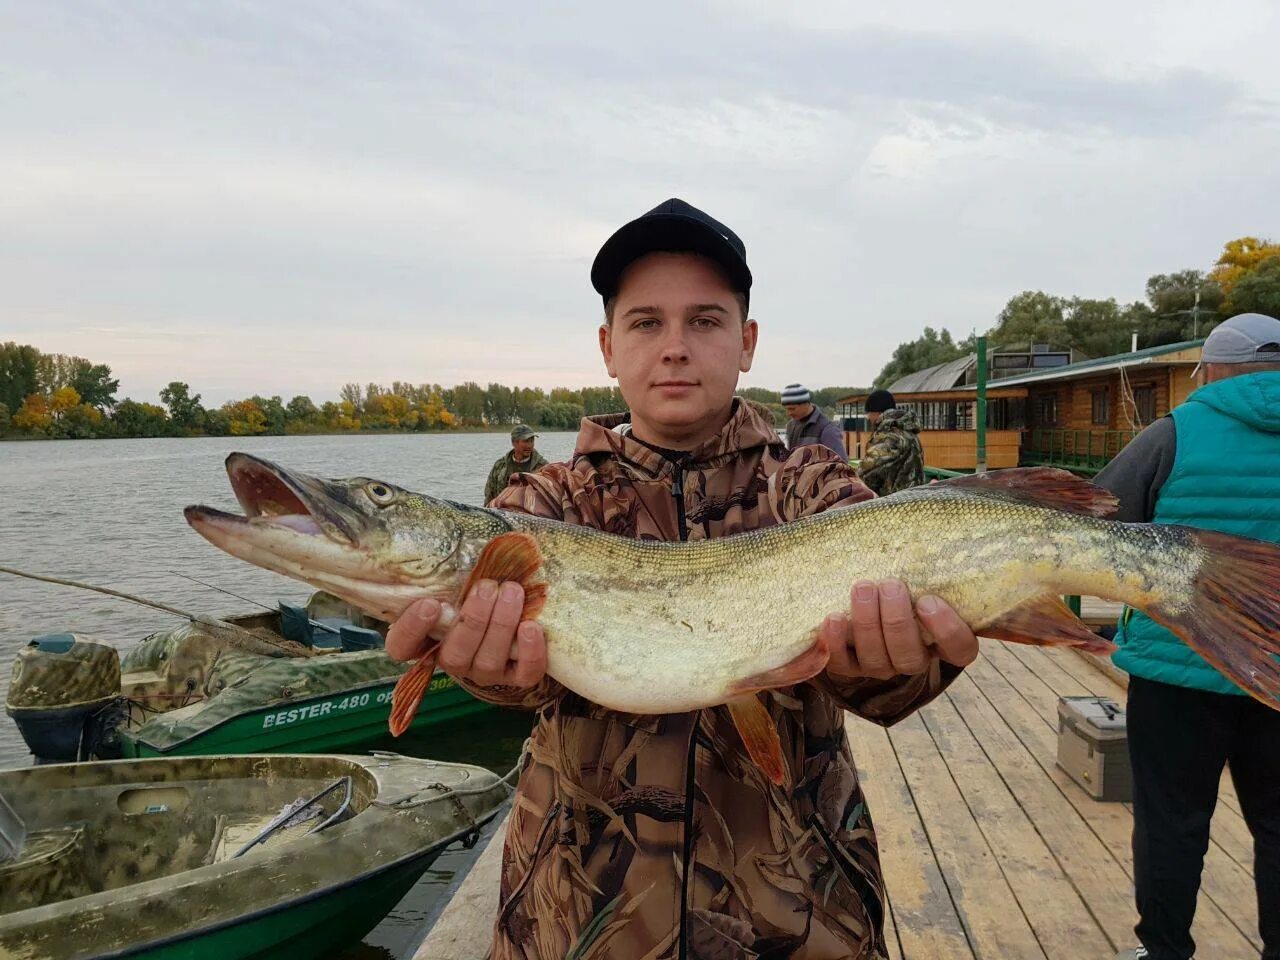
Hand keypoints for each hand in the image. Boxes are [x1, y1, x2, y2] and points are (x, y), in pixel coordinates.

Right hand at [385, 580, 547, 687]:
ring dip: (502, 625)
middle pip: (454, 655)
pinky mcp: (516, 678)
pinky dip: (530, 653)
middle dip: (473, 620)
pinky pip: (523, 676)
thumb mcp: (453, 582)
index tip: (428, 603)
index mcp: (424, 640)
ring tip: (512, 592)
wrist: (505, 616)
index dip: (411, 629)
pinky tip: (532, 627)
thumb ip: (448, 571)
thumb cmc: (470, 591)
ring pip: (488, 661)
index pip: (402, 647)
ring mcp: (483, 672)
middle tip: (487, 587)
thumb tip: (459, 535)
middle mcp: (452, 661)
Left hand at [821, 578, 977, 680]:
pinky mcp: (851, 666)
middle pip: (911, 657)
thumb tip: (955, 539)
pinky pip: (843, 664)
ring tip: (862, 588)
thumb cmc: (906, 577)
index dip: (947, 631)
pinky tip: (833, 618)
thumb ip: (938, 568)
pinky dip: (836, 643)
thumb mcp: (926, 573)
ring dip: (868, 624)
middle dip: (897, 621)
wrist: (868, 589)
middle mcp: (914, 658)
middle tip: (890, 585)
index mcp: (943, 640)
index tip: (928, 600)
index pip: (959, 648)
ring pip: (877, 660)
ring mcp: (882, 665)